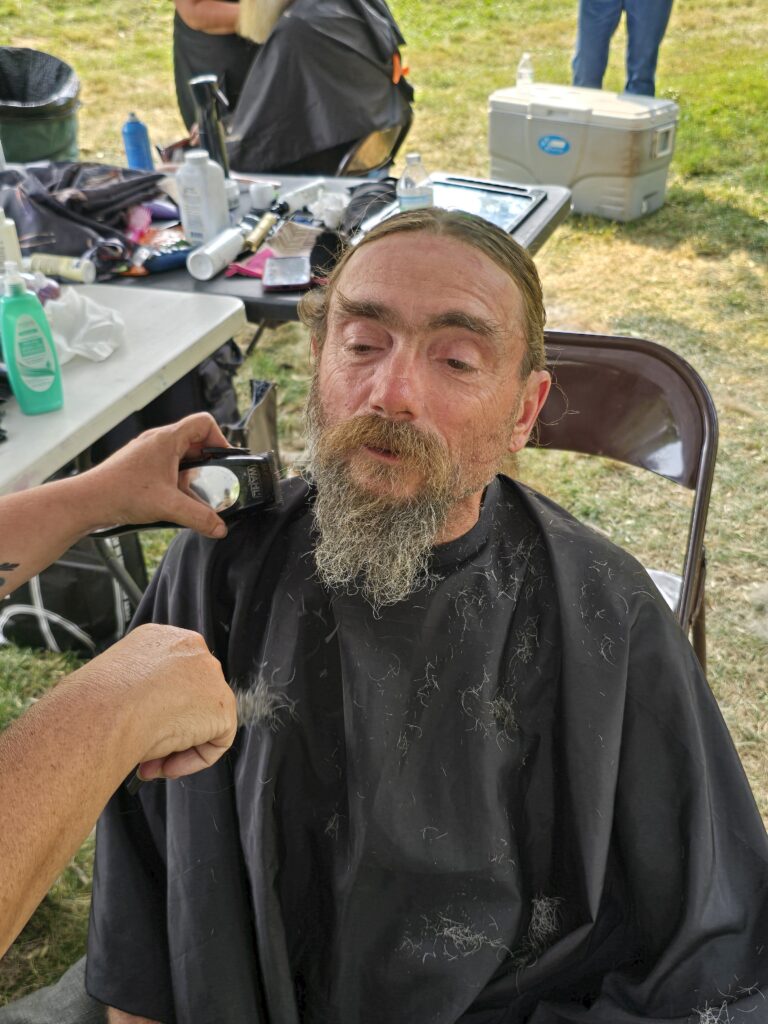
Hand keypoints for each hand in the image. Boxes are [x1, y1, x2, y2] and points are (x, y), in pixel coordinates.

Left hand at [84, 413, 230, 538]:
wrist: (87, 501)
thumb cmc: (119, 492)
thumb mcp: (168, 506)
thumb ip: (199, 517)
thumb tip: (219, 527)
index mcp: (167, 439)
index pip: (204, 423)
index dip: (219, 439)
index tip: (224, 461)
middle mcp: (157, 441)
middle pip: (195, 440)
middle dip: (208, 461)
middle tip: (213, 480)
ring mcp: (147, 453)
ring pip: (180, 455)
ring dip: (192, 472)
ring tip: (193, 493)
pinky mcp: (140, 466)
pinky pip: (167, 466)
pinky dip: (176, 479)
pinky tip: (174, 500)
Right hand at [86, 623, 236, 780]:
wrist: (105, 712)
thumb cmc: (96, 702)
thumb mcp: (111, 684)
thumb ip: (135, 690)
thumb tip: (140, 713)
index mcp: (159, 638)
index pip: (170, 674)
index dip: (153, 708)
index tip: (135, 726)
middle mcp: (190, 649)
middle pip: (189, 695)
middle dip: (166, 727)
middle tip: (143, 751)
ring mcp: (211, 675)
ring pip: (202, 718)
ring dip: (175, 745)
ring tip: (148, 761)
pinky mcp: (223, 706)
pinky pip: (217, 740)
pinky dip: (193, 760)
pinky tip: (165, 765)